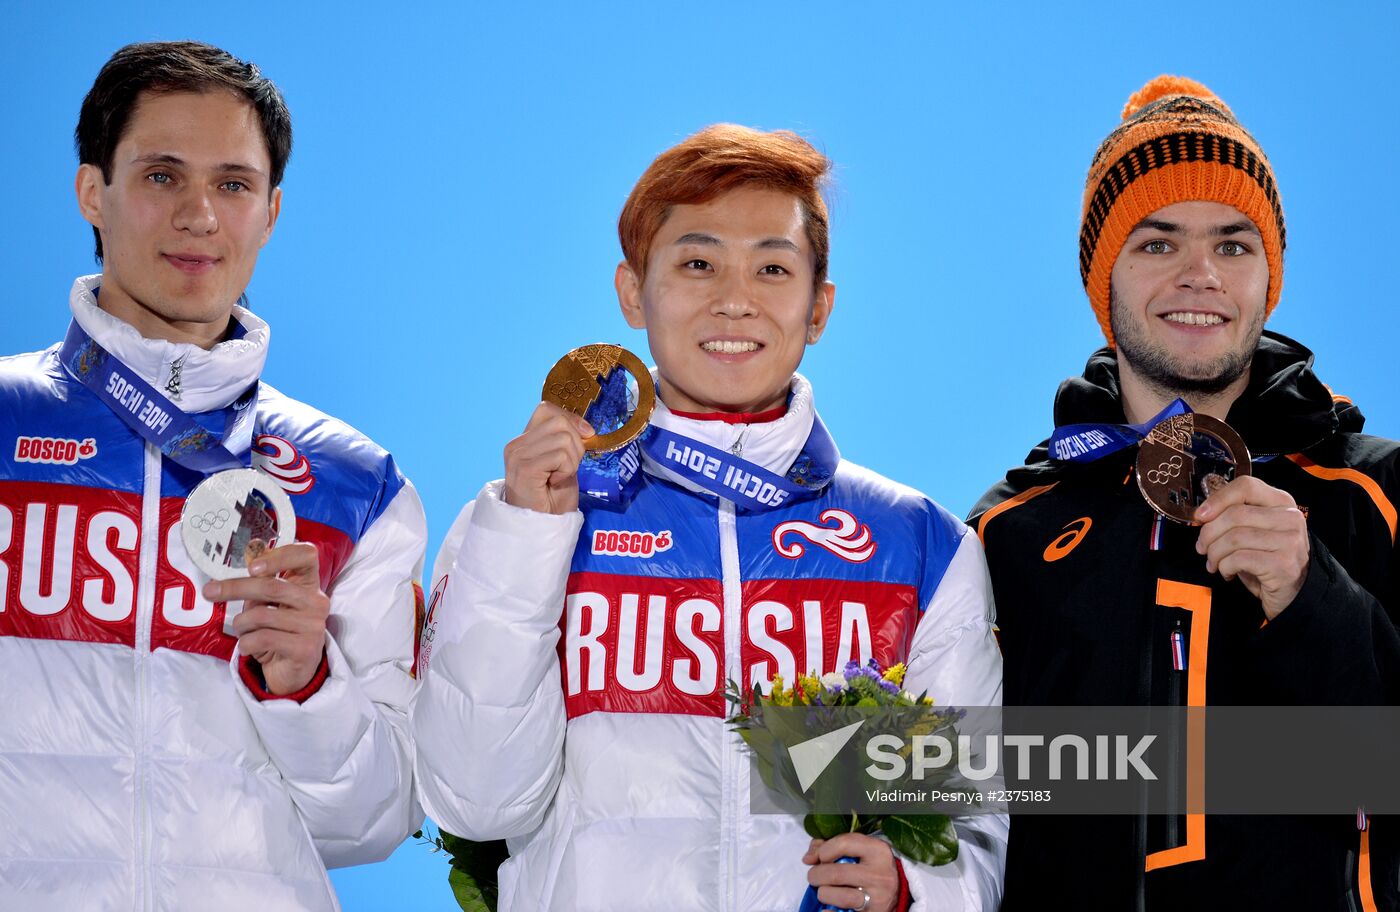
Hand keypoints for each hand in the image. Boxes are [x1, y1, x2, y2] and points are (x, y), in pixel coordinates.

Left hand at [204, 542, 329, 694]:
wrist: (292, 671)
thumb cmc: (277, 630)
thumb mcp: (270, 603)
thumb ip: (261, 584)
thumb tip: (238, 561)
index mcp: (309, 584)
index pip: (306, 555)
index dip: (280, 555)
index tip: (252, 566)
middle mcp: (317, 601)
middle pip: (272, 586)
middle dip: (235, 588)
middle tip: (210, 591)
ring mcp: (313, 625)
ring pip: (262, 615)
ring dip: (241, 624)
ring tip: (242, 630)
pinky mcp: (305, 648)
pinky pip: (263, 638)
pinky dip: (246, 643)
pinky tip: (247, 646)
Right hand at [503, 402, 593, 514]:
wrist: (539, 529)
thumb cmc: (551, 500)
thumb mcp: (563, 463)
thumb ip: (567, 442)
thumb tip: (585, 427)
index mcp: (523, 440)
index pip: (547, 409)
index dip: (571, 419)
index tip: (586, 435)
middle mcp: (516, 444)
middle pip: (560, 421)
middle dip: (576, 444)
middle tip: (567, 468)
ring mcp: (517, 455)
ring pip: (563, 438)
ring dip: (572, 461)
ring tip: (559, 477)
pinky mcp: (524, 468)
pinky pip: (560, 455)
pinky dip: (567, 470)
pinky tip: (555, 483)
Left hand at [804, 833, 898, 911]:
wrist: (898, 890)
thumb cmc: (871, 865)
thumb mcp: (859, 849)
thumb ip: (830, 846)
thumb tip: (808, 858)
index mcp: (877, 850)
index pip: (843, 844)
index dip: (824, 850)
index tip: (820, 857)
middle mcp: (879, 874)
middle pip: (836, 873)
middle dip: (816, 875)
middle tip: (814, 877)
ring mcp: (878, 897)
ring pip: (840, 897)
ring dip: (824, 894)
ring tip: (824, 891)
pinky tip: (827, 908)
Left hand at [1195, 475, 1309, 619]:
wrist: (1291, 590)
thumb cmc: (1265, 557)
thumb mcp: (1253, 530)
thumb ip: (1234, 516)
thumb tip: (1202, 514)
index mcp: (1281, 502)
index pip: (1246, 486)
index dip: (1218, 499)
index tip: (1200, 516)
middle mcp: (1289, 518)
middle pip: (1236, 514)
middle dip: (1209, 533)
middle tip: (1202, 547)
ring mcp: (1289, 541)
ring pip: (1235, 538)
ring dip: (1215, 553)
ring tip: (1213, 563)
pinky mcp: (1283, 565)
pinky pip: (1239, 559)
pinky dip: (1225, 566)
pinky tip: (1227, 572)